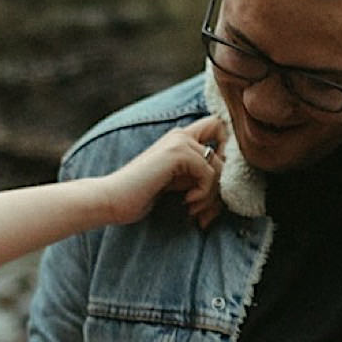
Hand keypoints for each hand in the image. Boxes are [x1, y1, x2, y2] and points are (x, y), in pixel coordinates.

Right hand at [96, 117, 226, 228]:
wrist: (112, 199)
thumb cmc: (140, 198)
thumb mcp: (178, 186)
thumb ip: (200, 180)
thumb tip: (230, 193)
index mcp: (180, 139)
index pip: (220, 130)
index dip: (227, 154)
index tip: (216, 186)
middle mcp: (182, 135)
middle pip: (227, 149)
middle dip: (223, 184)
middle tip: (206, 209)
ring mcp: (179, 142)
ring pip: (220, 166)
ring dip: (212, 195)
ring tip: (194, 211)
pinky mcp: (177, 153)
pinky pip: (210, 173)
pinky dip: (203, 193)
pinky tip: (186, 203)